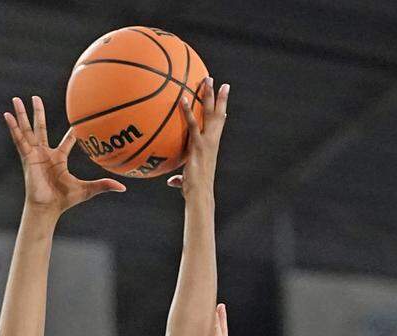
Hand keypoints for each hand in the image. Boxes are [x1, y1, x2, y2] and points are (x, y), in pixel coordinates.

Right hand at [4, 96, 124, 214]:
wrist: (47, 208)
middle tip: (35, 97)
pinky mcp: (27, 157)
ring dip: (22, 115)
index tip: (77, 120)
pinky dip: (13, 127)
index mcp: (58, 159)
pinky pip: (19, 139)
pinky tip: (6, 115)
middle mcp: (45, 154)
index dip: (73, 131)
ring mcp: (34, 154)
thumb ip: (103, 185)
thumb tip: (123, 187)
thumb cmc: (64, 201)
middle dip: (38, 113)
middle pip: (41, 128)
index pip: (68, 141)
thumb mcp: (87, 190)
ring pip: (28, 130)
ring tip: (15, 99)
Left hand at [167, 79, 228, 196]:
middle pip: (217, 114)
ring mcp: (206, 141)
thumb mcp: (187, 180)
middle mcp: (212, 140)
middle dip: (219, 97)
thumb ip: (179, 177)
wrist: (200, 194)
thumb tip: (172, 181)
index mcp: (212, 145)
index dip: (222, 110)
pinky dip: (187, 111)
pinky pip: (192, 124)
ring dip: (208, 95)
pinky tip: (182, 99)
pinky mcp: (198, 145)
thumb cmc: (195, 190)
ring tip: (207, 79)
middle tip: (219, 82)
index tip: (224, 97)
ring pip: (209, 113)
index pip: (219, 124)